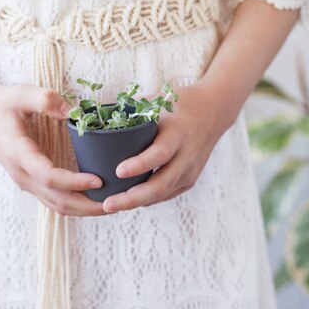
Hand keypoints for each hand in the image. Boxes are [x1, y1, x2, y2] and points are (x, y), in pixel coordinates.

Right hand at [0, 84, 109, 216]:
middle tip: (117, 201)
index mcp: (19, 154)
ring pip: (56, 205)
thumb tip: (73, 111)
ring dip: (84, 208)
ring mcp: (25, 180)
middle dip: (88, 205)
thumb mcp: (21, 94)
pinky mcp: (30, 181)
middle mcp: (21, 174)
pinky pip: (54, 199)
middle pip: (57, 200)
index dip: (75, 182)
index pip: (50, 177)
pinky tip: (95, 198)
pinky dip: (76, 203)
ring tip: (112, 204)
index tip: (100, 180)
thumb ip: (45, 99)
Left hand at [102, 80, 234, 212]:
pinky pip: (166, 194)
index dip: (139, 164)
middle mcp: (186, 155)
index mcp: (177, 133)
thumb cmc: (178, 104)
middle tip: (107, 204)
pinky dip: (147, 200)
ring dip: (136, 203)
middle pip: (160, 184)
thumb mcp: (157, 102)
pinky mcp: (190, 180)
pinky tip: (128, 202)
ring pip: (162, 194)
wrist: (214, 111)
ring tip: (110, 206)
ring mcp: (190, 170)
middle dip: (132, 198)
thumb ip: (130, 112)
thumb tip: (94, 116)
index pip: (159, 153)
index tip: (118, 171)